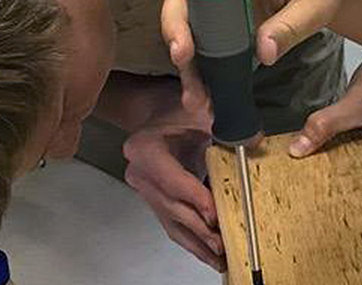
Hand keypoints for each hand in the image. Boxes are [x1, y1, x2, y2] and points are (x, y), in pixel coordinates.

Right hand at [122, 109, 224, 270]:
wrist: (162, 113)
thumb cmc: (179, 110)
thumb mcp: (195, 103)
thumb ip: (203, 102)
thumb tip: (214, 110)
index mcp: (144, 149)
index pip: (172, 180)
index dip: (194, 197)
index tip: (214, 213)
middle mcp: (139, 173)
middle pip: (172, 207)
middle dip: (198, 228)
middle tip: (221, 243)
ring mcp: (145, 191)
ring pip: (172, 222)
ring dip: (197, 243)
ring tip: (220, 259)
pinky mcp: (156, 202)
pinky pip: (173, 225)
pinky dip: (192, 241)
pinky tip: (210, 254)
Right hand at [164, 0, 361, 109]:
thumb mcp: (317, 5)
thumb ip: (291, 26)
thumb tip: (263, 55)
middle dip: (177, 23)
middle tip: (182, 55)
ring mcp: (222, 5)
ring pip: (190, 27)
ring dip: (188, 62)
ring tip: (196, 97)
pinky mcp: (225, 29)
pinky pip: (206, 50)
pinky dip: (203, 76)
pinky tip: (205, 101)